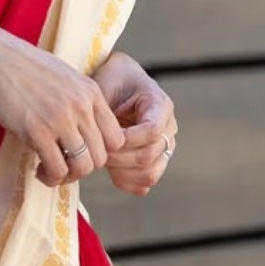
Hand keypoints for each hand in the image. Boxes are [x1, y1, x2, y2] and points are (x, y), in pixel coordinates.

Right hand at [0, 25, 125, 186]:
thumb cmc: (22, 67)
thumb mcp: (63, 76)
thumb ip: (79, 99)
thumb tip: (84, 129)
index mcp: (92, 92)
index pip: (116, 138)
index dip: (99, 152)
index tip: (79, 152)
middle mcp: (82, 106)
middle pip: (101, 157)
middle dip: (83, 168)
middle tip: (64, 165)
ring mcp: (61, 119)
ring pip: (83, 167)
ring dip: (68, 176)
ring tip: (51, 171)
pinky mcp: (38, 132)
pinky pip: (57, 169)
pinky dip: (50, 177)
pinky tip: (38, 169)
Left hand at [91, 50, 176, 196]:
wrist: (116, 84)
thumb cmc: (109, 83)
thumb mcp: (106, 88)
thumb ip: (104, 112)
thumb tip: (96, 140)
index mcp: (161, 105)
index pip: (152, 131)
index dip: (127, 139)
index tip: (104, 138)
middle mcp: (168, 128)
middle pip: (150, 155)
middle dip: (118, 157)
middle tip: (96, 151)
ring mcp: (164, 147)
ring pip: (150, 173)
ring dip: (122, 172)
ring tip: (102, 161)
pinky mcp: (155, 161)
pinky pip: (146, 182)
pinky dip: (127, 182)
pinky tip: (111, 172)